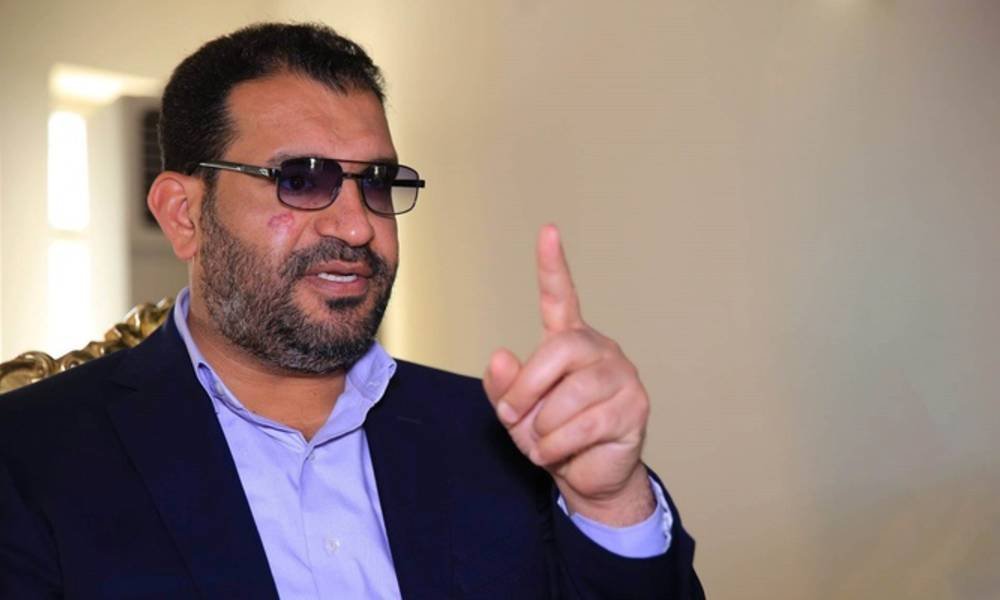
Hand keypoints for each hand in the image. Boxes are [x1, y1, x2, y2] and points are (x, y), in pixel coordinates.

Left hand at [483, 225, 654, 525]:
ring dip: (544, 426)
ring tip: (544, 441)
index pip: (562, 296)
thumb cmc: (552, 435)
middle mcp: (599, 350)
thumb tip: (500, 355)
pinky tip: (560, 452)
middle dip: (528, 387)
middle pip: (559, 351)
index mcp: (569, 342)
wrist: (587, 476)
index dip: (553, 265)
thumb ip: (503, 385)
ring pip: (571, 395)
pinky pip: (585, 424)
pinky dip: (559, 445)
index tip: (548, 231)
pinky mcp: (635, 407)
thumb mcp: (516, 411)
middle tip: (512, 415)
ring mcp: (621, 376)